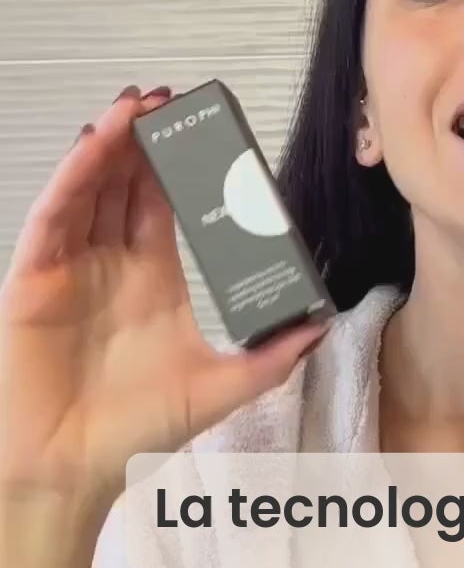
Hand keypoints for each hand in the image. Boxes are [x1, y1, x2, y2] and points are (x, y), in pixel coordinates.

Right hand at [0, 85, 329, 521]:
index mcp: (154, 278)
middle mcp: (112, 262)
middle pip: (130, 183)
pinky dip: (74, 177)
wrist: (70, 470)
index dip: (188, 165)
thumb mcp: (218, 388)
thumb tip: (323, 325)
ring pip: (92, 187)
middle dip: (150, 138)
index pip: (171, 203)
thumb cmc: (135, 431)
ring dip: (113, 143)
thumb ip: (269, 358)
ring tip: (139, 102)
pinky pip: (54, 216)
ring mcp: (71, 266)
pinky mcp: (35, 278)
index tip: (216, 132)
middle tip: (175, 97)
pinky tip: (95, 144)